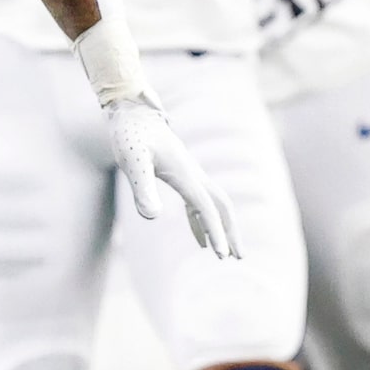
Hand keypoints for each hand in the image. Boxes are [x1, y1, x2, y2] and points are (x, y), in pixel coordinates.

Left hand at [104, 95, 239, 257]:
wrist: (132, 112)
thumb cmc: (130, 135)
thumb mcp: (132, 162)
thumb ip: (142, 188)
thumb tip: (152, 218)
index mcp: (185, 174)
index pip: (206, 208)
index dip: (216, 231)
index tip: (222, 255)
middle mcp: (194, 174)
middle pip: (222, 206)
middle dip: (231, 231)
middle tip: (239, 258)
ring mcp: (190, 174)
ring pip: (214, 204)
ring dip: (221, 228)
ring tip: (225, 255)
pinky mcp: (181, 175)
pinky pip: (199, 203)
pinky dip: (202, 222)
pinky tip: (201, 240)